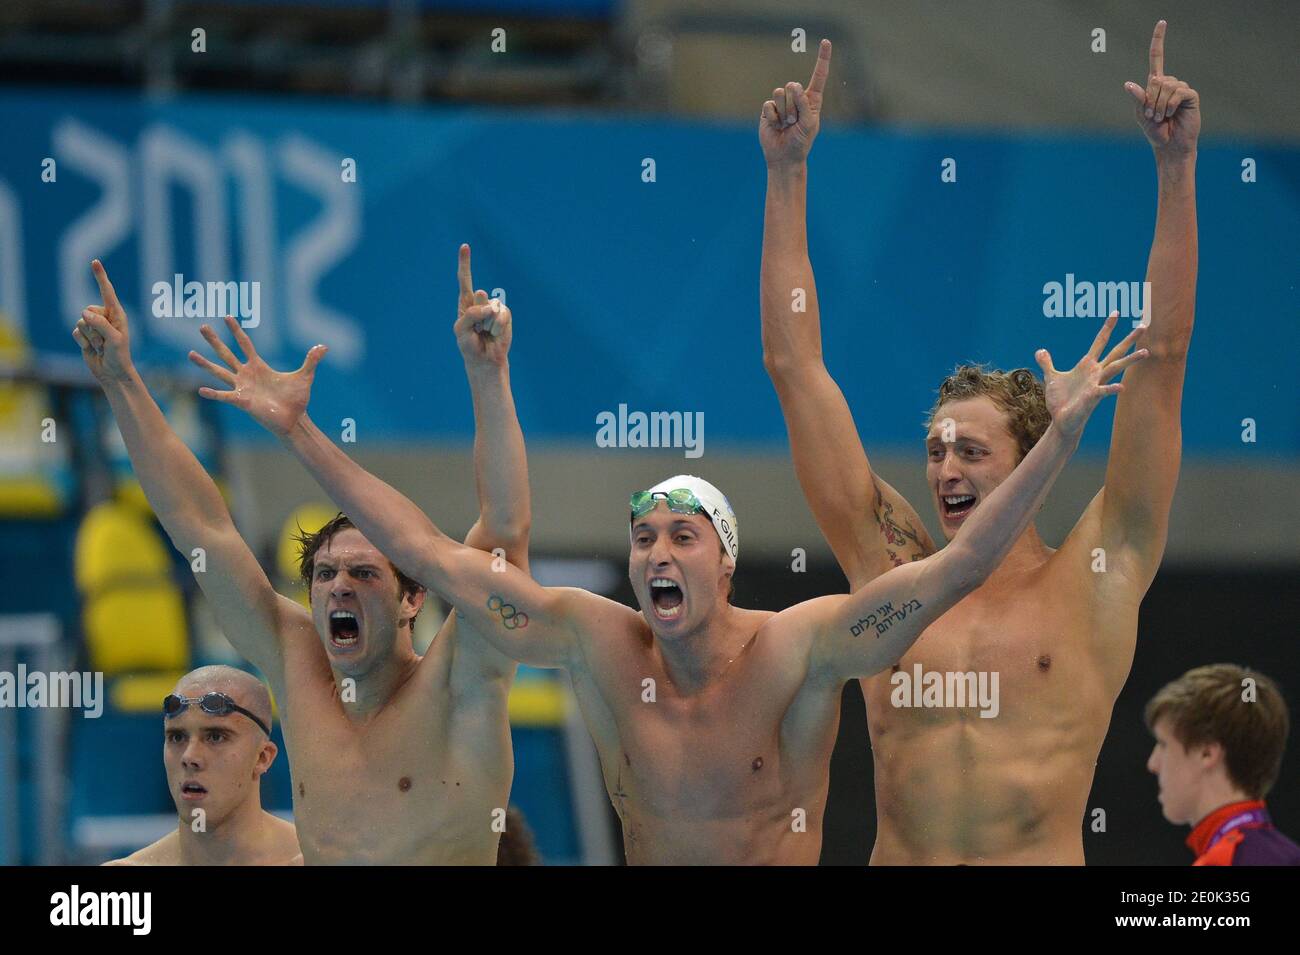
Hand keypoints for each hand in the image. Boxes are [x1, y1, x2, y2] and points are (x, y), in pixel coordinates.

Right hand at [73, 260, 133, 383]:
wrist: (112, 373)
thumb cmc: (119, 356)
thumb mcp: (114, 340)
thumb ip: (101, 324)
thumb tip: (84, 313)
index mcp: (117, 314)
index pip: (107, 292)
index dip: (100, 277)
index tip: (95, 262)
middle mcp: (105, 317)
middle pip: (88, 310)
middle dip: (94, 327)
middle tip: (105, 341)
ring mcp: (94, 326)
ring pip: (80, 322)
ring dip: (89, 337)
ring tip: (101, 346)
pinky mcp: (84, 335)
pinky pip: (75, 332)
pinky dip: (82, 342)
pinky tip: (92, 349)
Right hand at [189, 315, 325, 437]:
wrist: (294, 420)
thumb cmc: (297, 400)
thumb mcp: (305, 377)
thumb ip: (311, 360)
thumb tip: (324, 346)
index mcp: (259, 366)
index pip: (245, 344)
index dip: (236, 331)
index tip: (227, 316)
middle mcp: (247, 375)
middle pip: (227, 354)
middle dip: (215, 340)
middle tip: (201, 326)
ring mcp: (242, 388)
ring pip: (220, 372)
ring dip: (205, 364)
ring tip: (190, 354)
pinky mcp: (242, 401)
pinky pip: (225, 396)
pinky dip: (214, 393)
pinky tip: (201, 389)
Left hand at [454, 243, 511, 368]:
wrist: (485, 359)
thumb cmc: (469, 344)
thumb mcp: (461, 330)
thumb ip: (471, 315)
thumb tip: (490, 306)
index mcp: (465, 302)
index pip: (464, 279)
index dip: (465, 263)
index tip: (465, 246)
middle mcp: (480, 301)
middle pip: (479, 296)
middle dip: (478, 313)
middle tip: (478, 329)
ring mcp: (494, 307)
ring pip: (491, 309)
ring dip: (487, 325)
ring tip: (485, 332)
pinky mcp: (505, 314)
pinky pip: (501, 316)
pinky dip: (497, 328)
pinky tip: (494, 333)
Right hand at [759, 38, 830, 166]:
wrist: (784, 157)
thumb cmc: (801, 141)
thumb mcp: (809, 123)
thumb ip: (804, 104)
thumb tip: (793, 86)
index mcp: (812, 99)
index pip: (819, 76)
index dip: (822, 59)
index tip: (826, 41)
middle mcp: (797, 98)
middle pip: (793, 86)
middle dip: (794, 106)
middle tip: (794, 122)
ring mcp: (782, 103)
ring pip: (779, 93)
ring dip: (783, 112)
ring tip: (786, 125)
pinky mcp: (768, 110)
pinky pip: (768, 105)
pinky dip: (773, 118)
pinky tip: (776, 126)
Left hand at [1036, 313, 1148, 438]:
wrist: (1061, 420)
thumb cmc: (1061, 400)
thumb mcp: (1052, 377)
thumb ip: (1047, 363)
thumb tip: (1040, 351)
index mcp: (1087, 366)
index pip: (1100, 342)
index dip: (1107, 327)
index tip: (1116, 312)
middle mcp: (1096, 373)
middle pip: (1116, 352)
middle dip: (1129, 339)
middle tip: (1145, 324)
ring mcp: (1096, 384)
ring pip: (1116, 368)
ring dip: (1130, 360)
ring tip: (1146, 351)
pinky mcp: (1092, 397)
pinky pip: (1103, 391)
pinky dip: (1111, 388)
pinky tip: (1122, 387)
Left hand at [1124, 20, 1199, 155]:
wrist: (1169, 145)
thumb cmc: (1155, 131)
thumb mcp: (1141, 114)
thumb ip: (1137, 99)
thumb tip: (1128, 84)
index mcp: (1155, 85)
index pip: (1157, 57)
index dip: (1158, 40)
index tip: (1162, 22)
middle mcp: (1169, 83)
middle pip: (1156, 80)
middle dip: (1150, 100)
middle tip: (1152, 116)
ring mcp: (1181, 88)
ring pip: (1166, 87)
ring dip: (1159, 105)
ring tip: (1161, 117)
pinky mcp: (1190, 95)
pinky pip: (1177, 93)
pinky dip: (1169, 105)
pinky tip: (1171, 115)